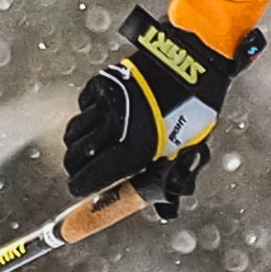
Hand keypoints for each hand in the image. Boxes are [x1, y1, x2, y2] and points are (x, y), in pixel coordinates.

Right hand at [63, 8, 258, 217]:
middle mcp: (114, 124)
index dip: (82, 187)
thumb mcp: (189, 149)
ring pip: (74, 132)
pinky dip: (87, 118)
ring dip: (79, 144)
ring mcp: (104, 101)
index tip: (79, 190)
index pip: (90, 176)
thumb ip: (173, 177)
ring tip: (93, 149)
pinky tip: (104, 120)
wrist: (193, 61)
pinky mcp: (100, 82)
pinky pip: (83, 108)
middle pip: (74, 156)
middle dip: (76, 168)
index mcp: (135, 147)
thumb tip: (165, 210)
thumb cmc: (195, 110)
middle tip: (84, 172)